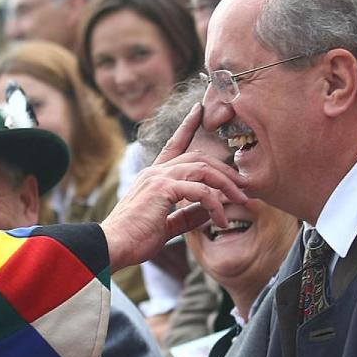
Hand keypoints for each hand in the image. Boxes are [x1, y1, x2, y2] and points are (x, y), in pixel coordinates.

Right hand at [102, 103, 247, 270]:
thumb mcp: (166, 225)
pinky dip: (215, 204)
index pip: (174, 144)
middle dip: (225, 170)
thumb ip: (186, 216)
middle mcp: (155, 171)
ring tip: (242, 200)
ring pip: (203, 169)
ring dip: (227, 185)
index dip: (187, 126)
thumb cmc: (134, 239)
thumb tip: (208, 213)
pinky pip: (200, 190)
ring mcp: (158, 177)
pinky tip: (221, 220)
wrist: (112, 246)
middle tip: (244, 185)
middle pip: (198, 158)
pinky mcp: (162, 189)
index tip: (199, 110)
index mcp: (153, 177)